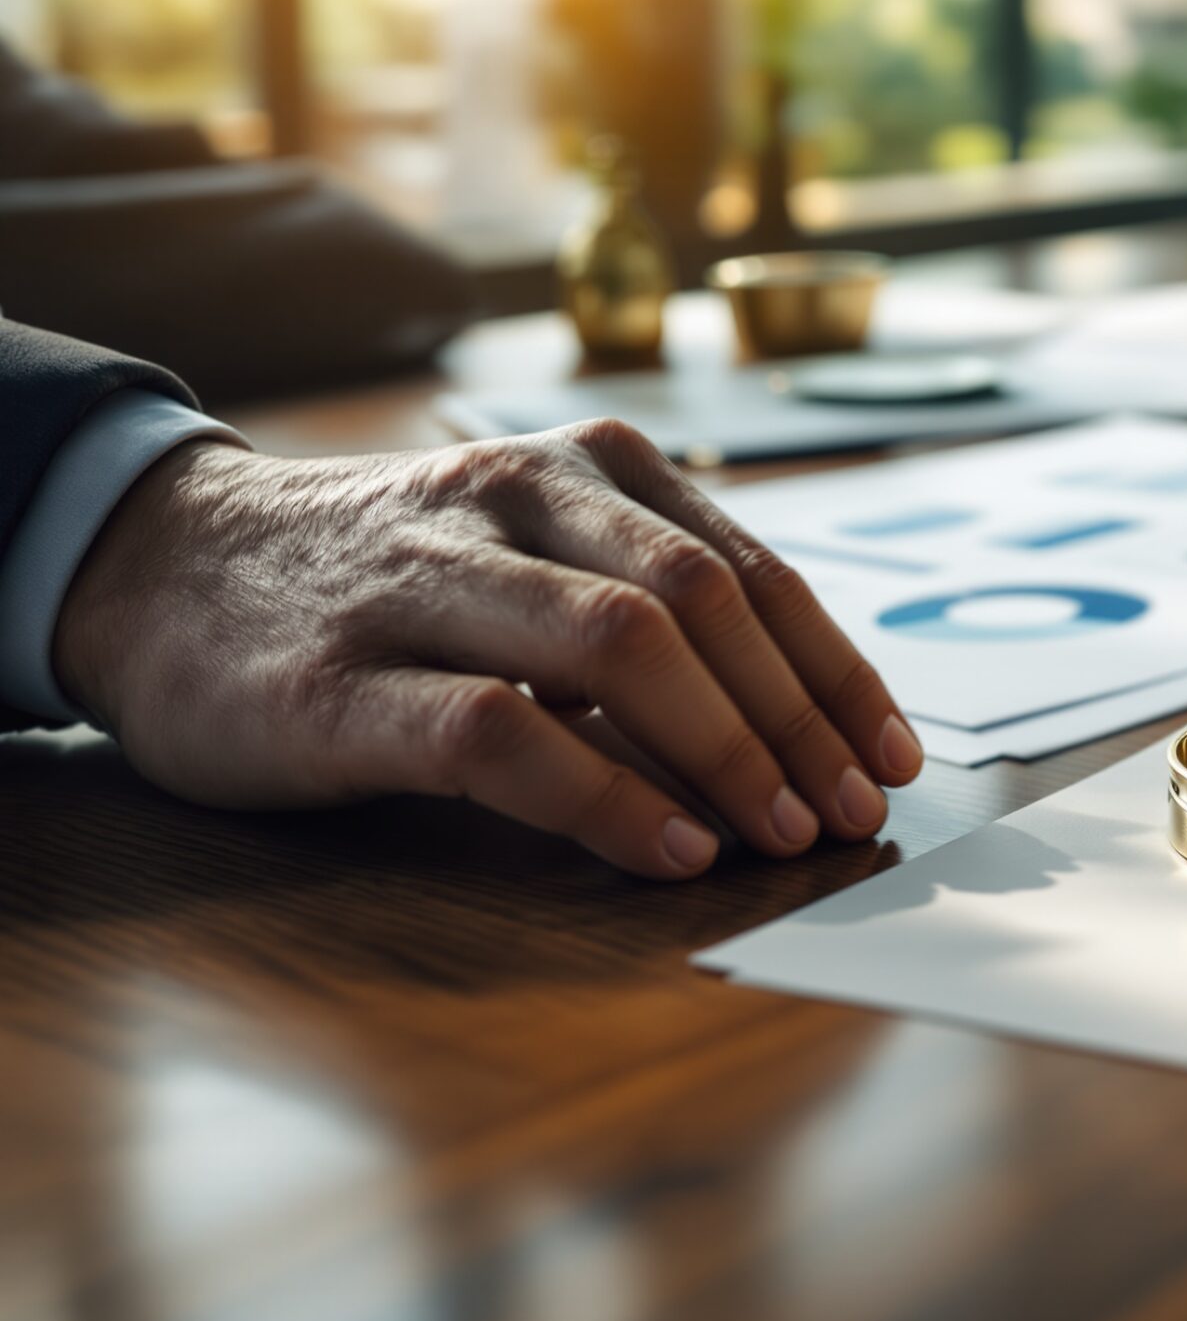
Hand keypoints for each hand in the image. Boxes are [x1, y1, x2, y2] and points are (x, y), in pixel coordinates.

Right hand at [54, 419, 923, 877]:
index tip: (893, 760)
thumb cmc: (394, 589)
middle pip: (701, 603)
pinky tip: (665, 848)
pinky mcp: (339, 684)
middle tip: (848, 815)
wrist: (159, 567)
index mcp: (579, 471)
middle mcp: (510, 501)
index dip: (834, 674)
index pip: (749, 571)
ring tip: (777, 836)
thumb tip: (804, 728)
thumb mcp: (533, 560)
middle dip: (796, 719)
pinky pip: (499, 731)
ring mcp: (421, 586)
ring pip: (617, 644)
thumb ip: (648, 609)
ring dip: (722, 750)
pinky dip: (601, 794)